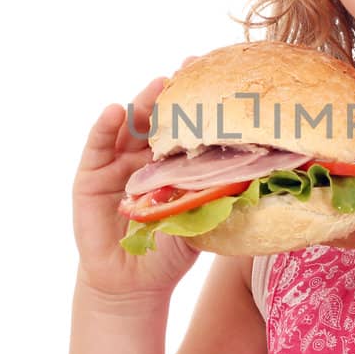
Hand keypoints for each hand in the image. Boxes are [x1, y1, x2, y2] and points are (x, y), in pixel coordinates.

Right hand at [72, 58, 201, 301]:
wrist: (133, 284)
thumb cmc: (170, 251)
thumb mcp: (200, 220)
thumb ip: (220, 197)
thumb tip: (264, 179)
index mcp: (172, 162)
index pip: (185, 125)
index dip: (197, 101)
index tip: (216, 75)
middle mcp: (143, 156)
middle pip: (157, 117)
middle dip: (171, 93)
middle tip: (188, 69)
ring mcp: (116, 163)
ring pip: (128, 126)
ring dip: (141, 104)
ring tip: (156, 87)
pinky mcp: (90, 177)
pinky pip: (96, 147)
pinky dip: (103, 128)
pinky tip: (113, 112)